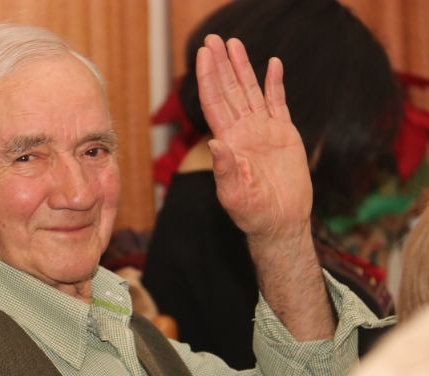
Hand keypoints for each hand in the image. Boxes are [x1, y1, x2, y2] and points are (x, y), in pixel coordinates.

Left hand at [196, 35, 312, 243]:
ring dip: (242, 68)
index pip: (214, 103)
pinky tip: (272, 64)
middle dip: (220, 65)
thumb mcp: (235, 195)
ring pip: (250, 92)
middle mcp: (242, 132)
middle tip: (213, 40)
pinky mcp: (284, 135)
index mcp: (228, 142)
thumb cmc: (252, 213)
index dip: (208, 78)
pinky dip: (275, 83)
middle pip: (229, 91)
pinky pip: (278, 103)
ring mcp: (263, 131)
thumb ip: (225, 170)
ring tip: (235, 43)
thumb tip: (215, 144)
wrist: (280, 223)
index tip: (202, 55)